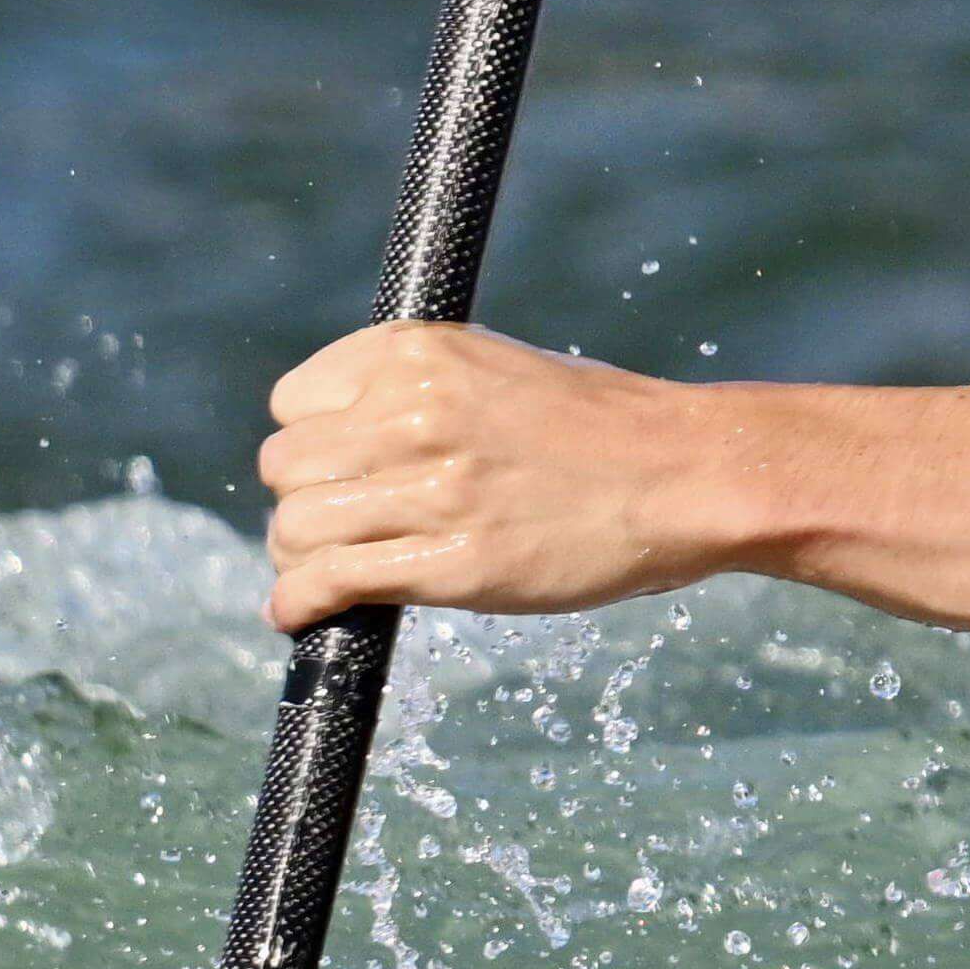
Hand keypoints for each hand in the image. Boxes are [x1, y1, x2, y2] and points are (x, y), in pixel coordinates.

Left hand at [258, 322, 721, 628]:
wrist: (684, 475)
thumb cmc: (602, 426)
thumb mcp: (497, 369)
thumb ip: (417, 391)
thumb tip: (343, 439)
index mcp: (418, 355)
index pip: (294, 402)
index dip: (309, 441)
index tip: (335, 468)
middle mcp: (412, 413)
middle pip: (285, 467)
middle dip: (302, 501)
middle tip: (336, 525)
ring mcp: (430, 489)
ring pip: (296, 528)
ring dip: (300, 557)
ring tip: (326, 571)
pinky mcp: (449, 562)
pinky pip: (328, 582)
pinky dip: (298, 604)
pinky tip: (299, 613)